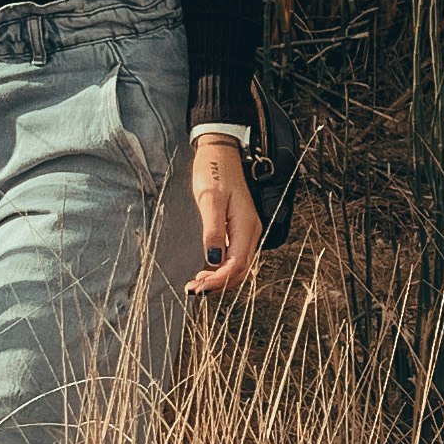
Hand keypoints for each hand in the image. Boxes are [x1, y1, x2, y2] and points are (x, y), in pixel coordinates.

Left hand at [187, 136, 261, 296]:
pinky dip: (220, 268)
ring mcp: (246, 230)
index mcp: (246, 225)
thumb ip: (213, 230)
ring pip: (238, 265)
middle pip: (240, 270)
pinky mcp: (238, 228)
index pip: (237, 264)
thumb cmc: (214, 171)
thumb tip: (214, 259)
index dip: (219, 280)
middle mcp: (250, 231)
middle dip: (219, 284)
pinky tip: (205, 270)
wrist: (220, 152)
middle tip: (193, 290)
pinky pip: (234, 255)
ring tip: (196, 284)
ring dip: (219, 278)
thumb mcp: (210, 199)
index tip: (198, 287)